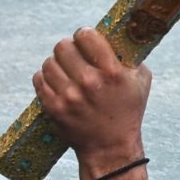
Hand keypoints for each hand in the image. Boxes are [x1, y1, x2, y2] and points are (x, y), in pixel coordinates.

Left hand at [33, 26, 150, 165]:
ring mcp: (69, 96)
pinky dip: (46, 78)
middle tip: (74, 57)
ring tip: (65, 71)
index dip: (84, 35)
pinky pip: (39, 79)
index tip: (86, 41)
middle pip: (63, 46)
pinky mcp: (54, 108)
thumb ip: (129, 55)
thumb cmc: (128, 110)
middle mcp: (89, 82)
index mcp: (111, 72)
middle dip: (69, 49)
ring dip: (56, 64)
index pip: (85, 35)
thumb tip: (117, 32)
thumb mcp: (140, 80)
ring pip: (48, 62)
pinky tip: (57, 83)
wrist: (110, 147)